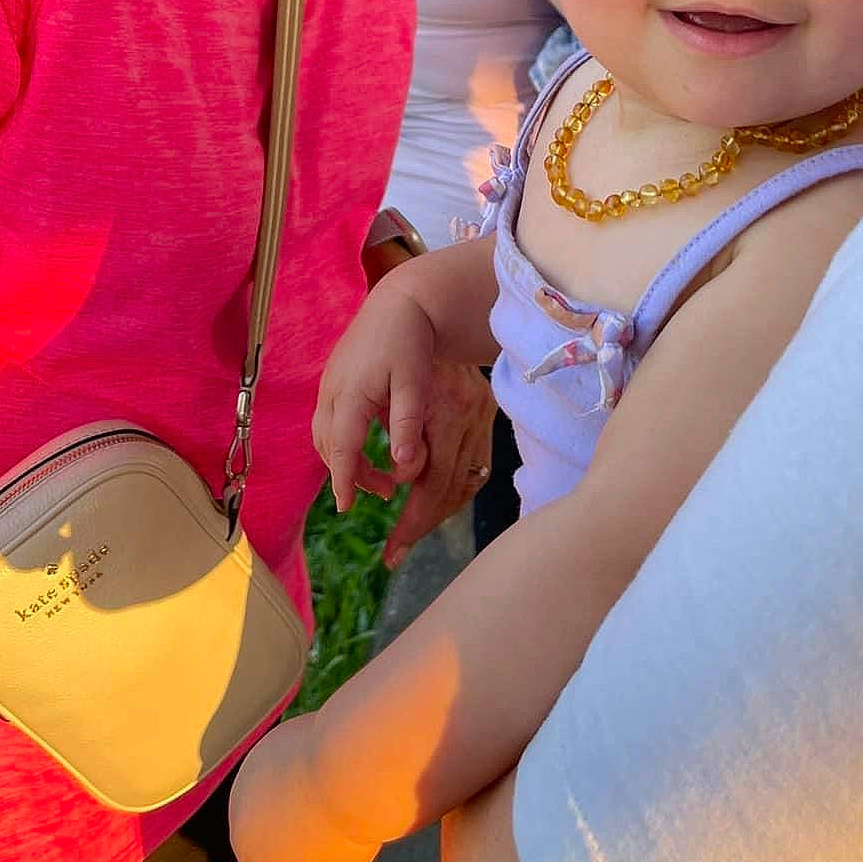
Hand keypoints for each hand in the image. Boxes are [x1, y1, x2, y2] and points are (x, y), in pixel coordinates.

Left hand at [231, 713, 379, 861]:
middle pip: (250, 849)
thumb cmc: (353, 736)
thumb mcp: (323, 731)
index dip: (287, 819)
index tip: (318, 816)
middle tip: (309, 856)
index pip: (260, 812)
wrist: (350, 765)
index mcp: (252, 780)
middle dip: (275, 855)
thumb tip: (347, 741)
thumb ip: (319, 750)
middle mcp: (245, 824)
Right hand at [313, 281, 438, 512]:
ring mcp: (329, 383)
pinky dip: (341, 440)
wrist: (401, 301)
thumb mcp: (414, 382)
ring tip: (378, 476)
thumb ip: (407, 423)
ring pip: (325, 434)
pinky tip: (367, 445)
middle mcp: (332, 391)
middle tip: (384, 491)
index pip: (341, 448)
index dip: (343, 480)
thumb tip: (401, 464)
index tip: (345, 507)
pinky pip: (328, 419)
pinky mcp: (334, 379)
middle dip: (349, 473)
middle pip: (329, 445)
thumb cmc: (410, 340)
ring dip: (344, 458)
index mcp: (350, 394)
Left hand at [380, 361, 496, 566]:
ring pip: (460, 486)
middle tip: (393, 555)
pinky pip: (470, 474)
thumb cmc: (388, 347)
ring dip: (433, 515)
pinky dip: (449, 495)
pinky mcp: (486, 419)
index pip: (424, 477)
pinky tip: (429, 509)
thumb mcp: (376, 386)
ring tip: (406, 538)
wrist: (427, 306)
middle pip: (445, 488)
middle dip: (417, 525)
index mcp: (441, 408)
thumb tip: (379, 484)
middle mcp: (466, 415)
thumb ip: (381, 433)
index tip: (389, 549)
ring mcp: (480, 418)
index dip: (409, 519)